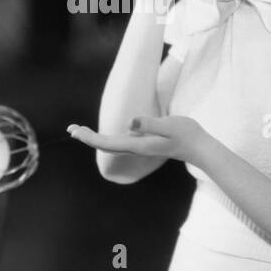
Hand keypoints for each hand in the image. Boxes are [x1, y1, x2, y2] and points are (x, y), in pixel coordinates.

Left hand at [67, 115, 208, 166]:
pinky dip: (106, 138)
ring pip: (111, 144)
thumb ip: (151, 124)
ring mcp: (140, 146)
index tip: (75, 131)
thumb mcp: (170, 125)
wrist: (200, 147)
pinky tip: (104, 135)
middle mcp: (136, 148)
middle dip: (87, 138)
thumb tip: (130, 122)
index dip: (90, 137)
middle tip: (70, 129)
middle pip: (105, 145)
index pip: (107, 142)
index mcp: (138, 144)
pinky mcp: (145, 143)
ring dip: (95, 138)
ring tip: (80, 131)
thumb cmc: (187, 134)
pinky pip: (119, 142)